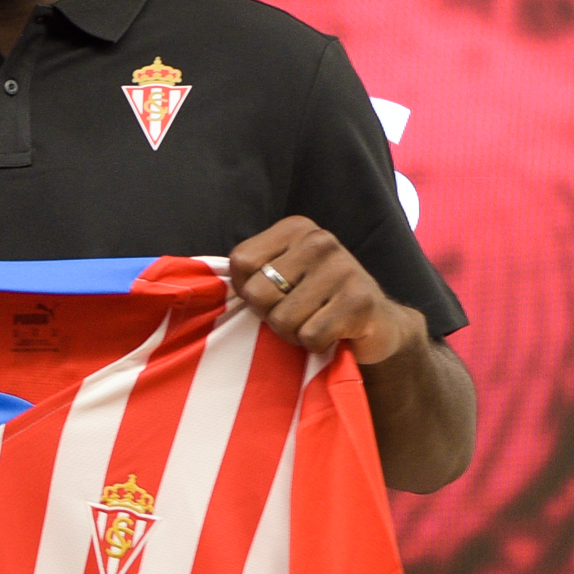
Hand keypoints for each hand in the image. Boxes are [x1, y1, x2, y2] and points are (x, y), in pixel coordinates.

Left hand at [227, 216, 424, 364]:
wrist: (378, 325)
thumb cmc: (315, 301)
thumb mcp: (282, 275)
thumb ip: (248, 273)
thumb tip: (195, 283)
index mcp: (296, 229)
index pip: (240, 262)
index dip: (246, 289)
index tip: (271, 294)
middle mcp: (320, 241)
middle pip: (257, 293)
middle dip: (269, 315)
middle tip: (295, 314)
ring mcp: (344, 268)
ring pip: (282, 319)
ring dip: (293, 333)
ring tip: (314, 322)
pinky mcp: (360, 301)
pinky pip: (310, 336)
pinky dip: (315, 345)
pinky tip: (332, 334)